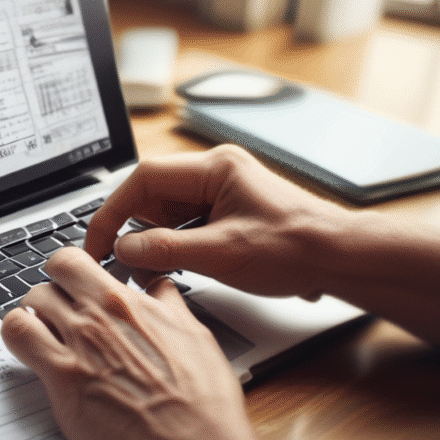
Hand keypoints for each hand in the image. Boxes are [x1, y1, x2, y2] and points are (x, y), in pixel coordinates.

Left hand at [0, 247, 274, 439]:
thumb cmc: (200, 400)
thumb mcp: (194, 333)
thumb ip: (167, 303)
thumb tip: (157, 285)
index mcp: (125, 302)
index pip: (72, 260)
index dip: (66, 272)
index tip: (70, 284)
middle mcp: (96, 318)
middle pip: (44, 282)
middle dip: (48, 296)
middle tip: (56, 314)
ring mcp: (75, 347)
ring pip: (26, 308)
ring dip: (30, 319)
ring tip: (42, 336)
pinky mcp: (61, 380)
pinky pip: (18, 339)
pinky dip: (18, 340)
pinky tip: (33, 353)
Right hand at [84, 144, 350, 299]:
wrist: (342, 261)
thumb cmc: (297, 249)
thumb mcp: (221, 254)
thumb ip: (164, 250)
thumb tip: (123, 250)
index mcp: (215, 168)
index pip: (144, 179)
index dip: (113, 211)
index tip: (98, 241)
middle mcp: (216, 174)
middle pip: (151, 195)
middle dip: (133, 228)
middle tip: (119, 261)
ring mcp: (221, 193)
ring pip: (165, 214)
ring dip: (153, 241)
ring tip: (151, 270)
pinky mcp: (226, 214)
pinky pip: (184, 226)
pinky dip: (172, 247)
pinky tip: (176, 267)